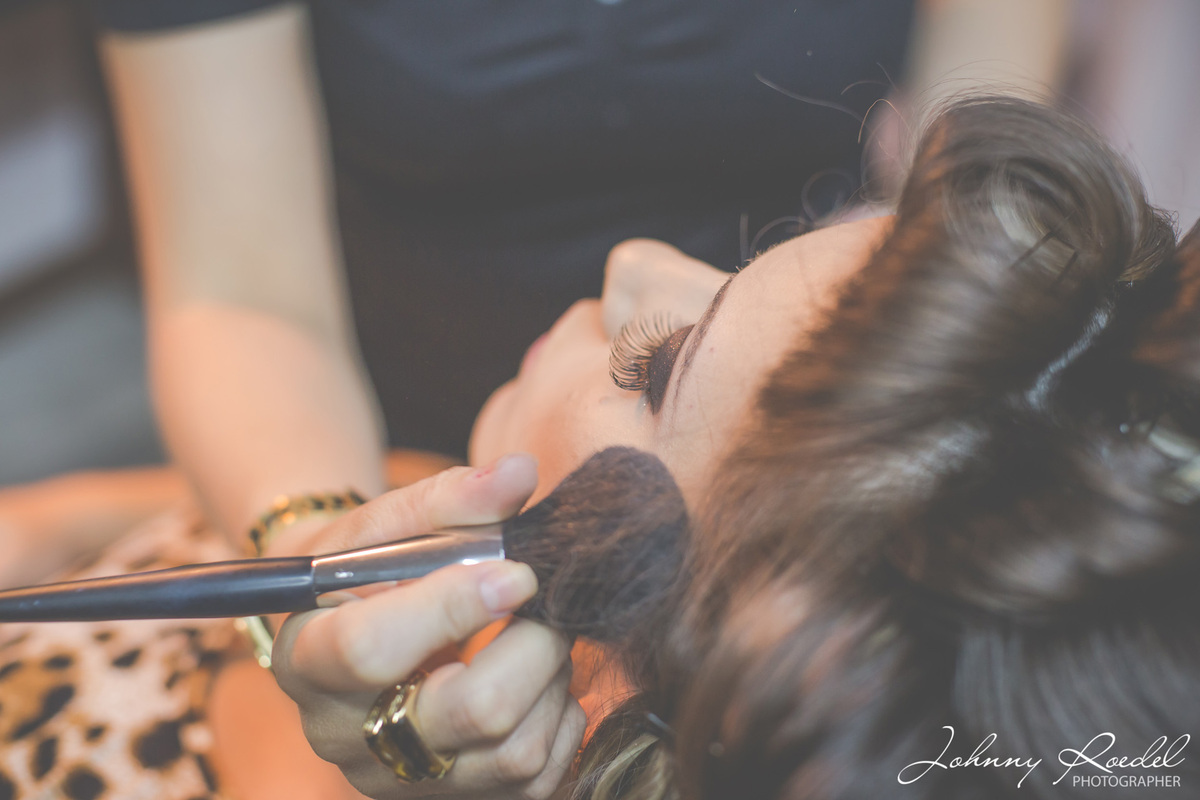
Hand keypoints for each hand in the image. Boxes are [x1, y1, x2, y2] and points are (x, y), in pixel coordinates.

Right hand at [272, 455, 585, 798]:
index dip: (453, 607)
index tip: (516, 571)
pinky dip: (561, 720)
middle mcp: (346, 737)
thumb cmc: (368, 572)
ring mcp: (401, 782)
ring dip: (552, 679)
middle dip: (532, 645)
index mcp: (309, 659)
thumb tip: (517, 474)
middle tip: (543, 601)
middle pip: (468, 712)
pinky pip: (539, 779)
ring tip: (537, 634)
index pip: (372, 651)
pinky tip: (539, 680)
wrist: (353, 632)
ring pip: (517, 751)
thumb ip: (450, 499)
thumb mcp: (387, 526)